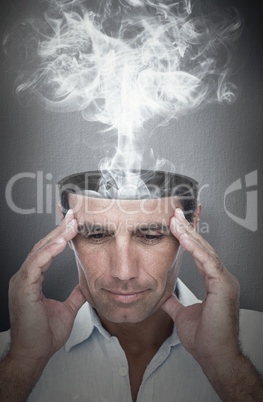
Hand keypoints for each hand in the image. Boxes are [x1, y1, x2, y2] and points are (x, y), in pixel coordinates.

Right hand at [8, 210, 84, 365]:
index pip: (47, 251)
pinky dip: (48, 251)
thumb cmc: (44, 334)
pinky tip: (61, 242)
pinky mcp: (23, 288)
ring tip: (72, 224)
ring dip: (56, 236)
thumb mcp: (66, 308)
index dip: (60, 236)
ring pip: (39, 251)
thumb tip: (86, 285)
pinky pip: (35, 264)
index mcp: (33, 280)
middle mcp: (26, 277)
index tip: (73, 223)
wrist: (34, 354)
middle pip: (43, 246)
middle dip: (59, 229)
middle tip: (74, 215)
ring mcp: (22, 281)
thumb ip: (74, 294)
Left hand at [162, 208, 240, 369]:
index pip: (200, 254)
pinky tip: (184, 236)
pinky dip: (195, 247)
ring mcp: (225, 281)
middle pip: (203, 247)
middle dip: (188, 230)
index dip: (188, 239)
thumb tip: (164, 295)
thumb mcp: (182, 314)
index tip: (176, 225)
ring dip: (190, 234)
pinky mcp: (224, 285)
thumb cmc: (205, 339)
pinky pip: (208, 261)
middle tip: (175, 214)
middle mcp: (222, 278)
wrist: (215, 357)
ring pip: (205, 250)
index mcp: (215, 282)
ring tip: (176, 220)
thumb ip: (174, 302)